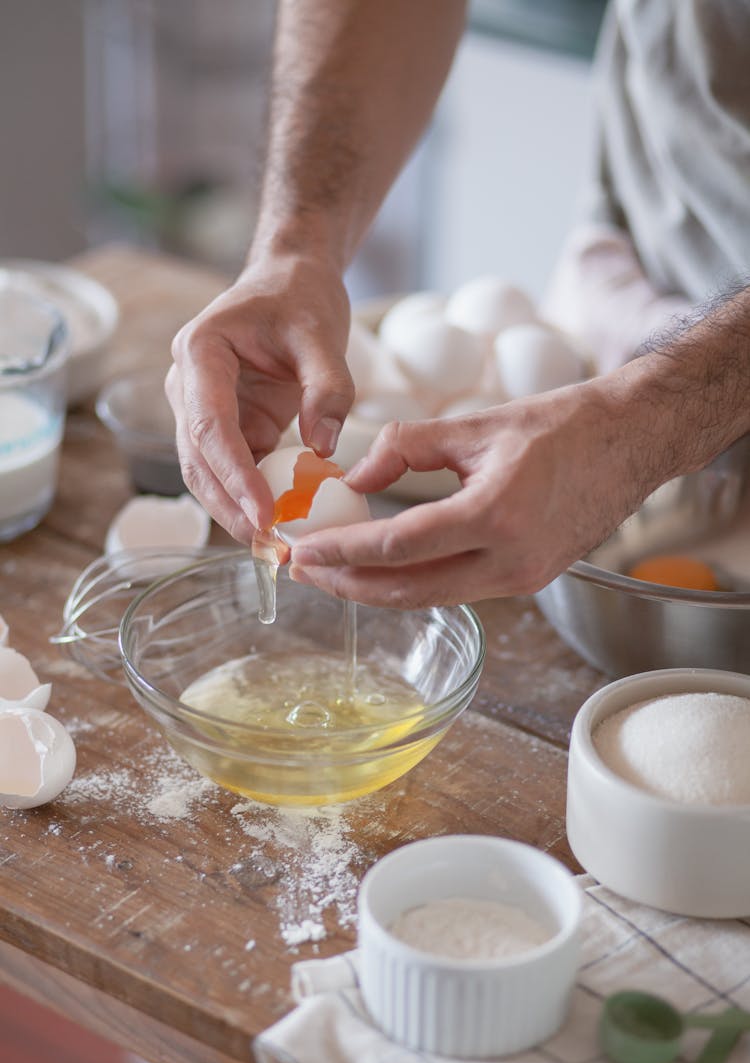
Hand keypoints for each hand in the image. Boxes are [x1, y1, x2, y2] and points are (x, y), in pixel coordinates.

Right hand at [166, 251, 353, 542]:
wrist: (289, 281)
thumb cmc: (300, 298)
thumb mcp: (323, 335)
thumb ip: (328, 388)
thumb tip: (324, 450)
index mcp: (200, 352)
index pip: (208, 426)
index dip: (234, 475)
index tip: (263, 514)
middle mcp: (188, 385)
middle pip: (198, 460)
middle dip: (230, 507)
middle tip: (269, 546)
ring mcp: (202, 409)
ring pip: (207, 474)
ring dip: (236, 511)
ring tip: (274, 547)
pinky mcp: (226, 427)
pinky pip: (233, 471)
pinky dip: (252, 500)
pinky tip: (280, 526)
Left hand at [288, 371, 664, 607]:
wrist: (631, 441)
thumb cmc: (560, 425)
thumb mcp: (474, 425)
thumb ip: (404, 448)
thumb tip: (354, 477)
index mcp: (495, 515)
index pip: (397, 547)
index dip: (341, 552)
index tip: (301, 550)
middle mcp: (510, 561)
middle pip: (407, 591)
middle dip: (347, 585)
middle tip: (303, 571)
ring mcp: (522, 578)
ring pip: (430, 598)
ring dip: (376, 589)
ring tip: (332, 573)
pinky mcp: (528, 581)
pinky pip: (456, 591)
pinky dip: (413, 583)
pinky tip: (384, 567)